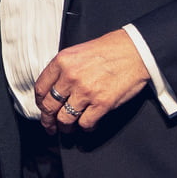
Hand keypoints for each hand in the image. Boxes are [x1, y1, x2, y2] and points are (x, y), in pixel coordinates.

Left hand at [35, 29, 150, 133]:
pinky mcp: (102, 103)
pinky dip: (85, 128)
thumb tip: (55, 88)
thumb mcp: (79, 51)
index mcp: (62, 61)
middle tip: (50, 126)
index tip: (43, 109)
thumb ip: (64, 68)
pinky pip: (86, 123)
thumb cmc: (111, 49)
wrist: (136, 51)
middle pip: (49, 106)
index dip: (40, 103)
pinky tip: (88, 125)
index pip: (41, 89)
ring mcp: (86, 91)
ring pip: (65, 119)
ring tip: (68, 128)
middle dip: (48, 120)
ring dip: (66, 127)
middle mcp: (71, 77)